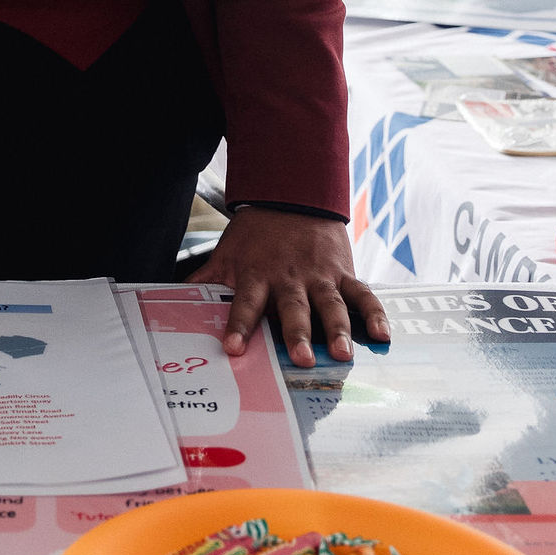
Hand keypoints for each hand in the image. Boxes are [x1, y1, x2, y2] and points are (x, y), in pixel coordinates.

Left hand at [201, 207, 386, 365]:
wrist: (292, 195)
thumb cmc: (256, 235)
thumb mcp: (226, 254)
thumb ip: (205, 281)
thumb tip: (171, 304)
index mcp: (257, 275)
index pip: (245, 303)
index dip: (238, 325)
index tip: (233, 348)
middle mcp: (290, 278)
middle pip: (294, 309)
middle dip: (298, 334)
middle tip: (303, 359)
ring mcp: (320, 276)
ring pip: (331, 305)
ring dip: (339, 329)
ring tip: (343, 354)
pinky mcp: (344, 272)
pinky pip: (362, 294)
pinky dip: (376, 313)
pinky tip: (384, 335)